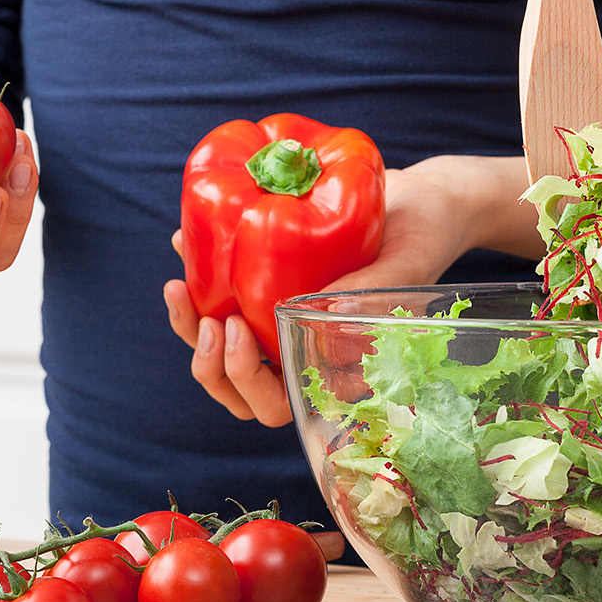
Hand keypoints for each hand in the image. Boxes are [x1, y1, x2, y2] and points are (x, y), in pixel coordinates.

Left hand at [164, 155, 537, 426]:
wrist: (423, 199)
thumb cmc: (423, 236)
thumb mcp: (403, 263)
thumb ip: (366, 290)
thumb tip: (309, 309)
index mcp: (335, 367)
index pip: (279, 403)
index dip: (247, 381)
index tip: (236, 331)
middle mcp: (301, 352)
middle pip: (239, 391)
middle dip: (210, 366)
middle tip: (206, 321)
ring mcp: (280, 323)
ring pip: (219, 355)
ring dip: (188, 330)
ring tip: (178, 288)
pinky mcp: (266, 286)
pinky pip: (218, 300)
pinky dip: (194, 279)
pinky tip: (183, 243)